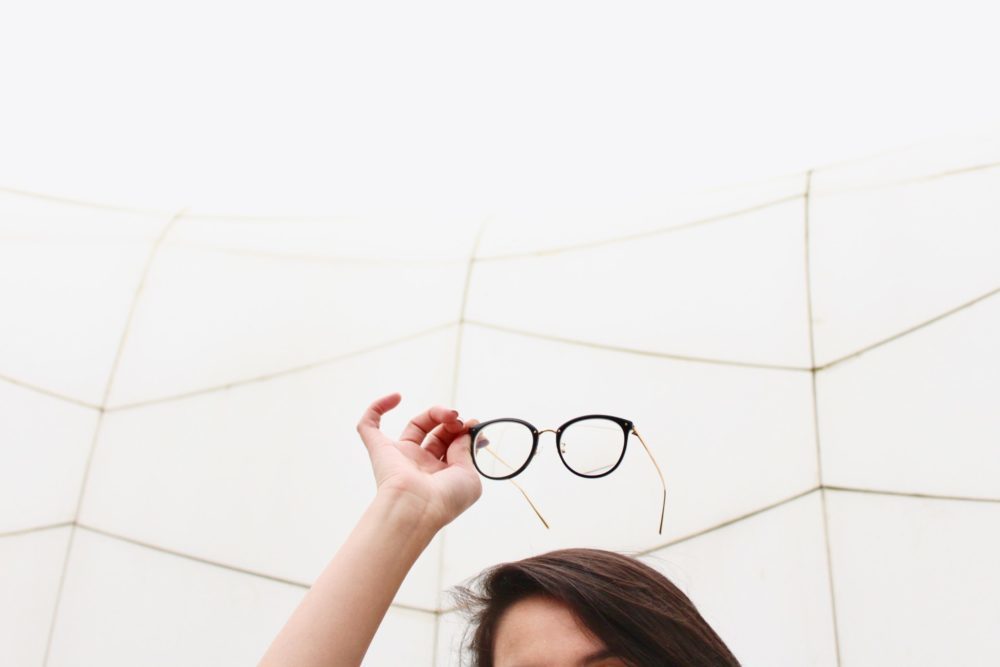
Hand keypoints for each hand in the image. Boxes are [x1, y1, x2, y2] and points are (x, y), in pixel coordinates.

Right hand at [356, 393, 482, 530]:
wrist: (418, 508)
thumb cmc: (446, 499)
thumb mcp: (469, 475)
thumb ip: (467, 451)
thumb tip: (464, 432)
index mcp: (441, 475)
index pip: (452, 445)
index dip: (464, 432)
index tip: (474, 425)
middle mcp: (421, 465)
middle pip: (437, 432)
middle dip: (451, 422)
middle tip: (459, 420)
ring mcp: (400, 456)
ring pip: (415, 424)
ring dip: (434, 412)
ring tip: (448, 414)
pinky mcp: (379, 450)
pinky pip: (368, 426)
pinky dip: (378, 407)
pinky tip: (396, 397)